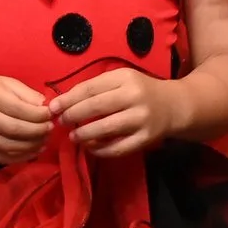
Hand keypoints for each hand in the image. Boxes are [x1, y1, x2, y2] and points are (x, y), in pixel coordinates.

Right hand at [0, 74, 51, 164]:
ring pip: (10, 146)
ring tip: (44, 140)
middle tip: (50, 129)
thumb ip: (27, 94)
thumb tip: (46, 109)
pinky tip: (33, 150)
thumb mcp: (5, 83)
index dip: (38, 115)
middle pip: (14, 129)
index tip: (51, 115)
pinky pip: (3, 158)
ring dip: (32, 146)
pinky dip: (22, 157)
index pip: (18, 109)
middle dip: (37, 131)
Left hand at [50, 67, 189, 156]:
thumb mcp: (121, 79)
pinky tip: (90, 147)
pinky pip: (118, 148)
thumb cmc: (140, 90)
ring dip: (84, 134)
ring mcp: (141, 119)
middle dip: (73, 115)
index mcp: (125, 78)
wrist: (175, 105)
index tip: (53, 107)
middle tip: (61, 122)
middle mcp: (134, 97)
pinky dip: (101, 149)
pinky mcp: (146, 138)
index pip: (90, 88)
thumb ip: (96, 87)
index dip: (68, 98)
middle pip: (96, 107)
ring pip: (105, 129)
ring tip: (73, 136)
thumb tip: (63, 100)